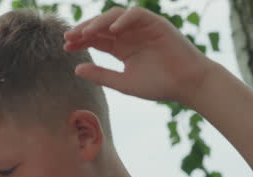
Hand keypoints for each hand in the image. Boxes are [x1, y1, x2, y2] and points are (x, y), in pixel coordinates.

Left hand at [63, 7, 216, 105]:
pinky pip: (136, 14)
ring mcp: (142, 28)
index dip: (80, 41)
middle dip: (84, 30)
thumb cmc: (158, 85)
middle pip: (101, 26)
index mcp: (121, 48)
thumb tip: (76, 69)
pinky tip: (112, 29)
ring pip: (115, 16)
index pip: (96, 39)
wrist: (187, 85)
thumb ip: (101, 75)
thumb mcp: (123, 82)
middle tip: (69, 37)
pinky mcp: (156, 23)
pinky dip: (124, 19)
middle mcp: (129, 35)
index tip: (65, 47)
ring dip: (99, 22)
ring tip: (86, 33)